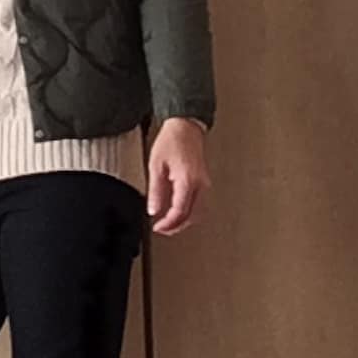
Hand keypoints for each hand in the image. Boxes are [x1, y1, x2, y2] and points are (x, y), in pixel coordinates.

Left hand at [147, 118, 211, 235]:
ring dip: (184, 221)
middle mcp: (200, 184)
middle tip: (163, 230)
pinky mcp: (204, 182)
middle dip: (177, 227)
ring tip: (170, 224)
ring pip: (199, 212)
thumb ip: (155, 191)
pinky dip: (190, 212)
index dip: (168, 224)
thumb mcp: (156, 166)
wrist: (186, 127)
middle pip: (193, 216)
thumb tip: (153, 210)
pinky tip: (179, 212)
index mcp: (188, 181)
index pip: (180, 212)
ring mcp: (205, 183)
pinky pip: (200, 203)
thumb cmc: (172, 141)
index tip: (157, 227)